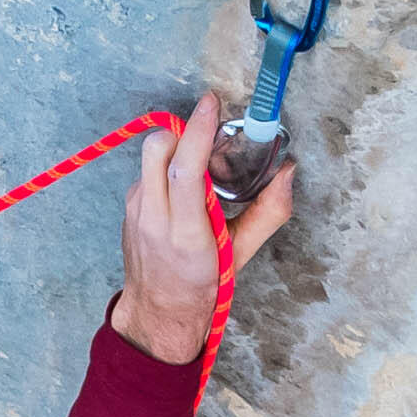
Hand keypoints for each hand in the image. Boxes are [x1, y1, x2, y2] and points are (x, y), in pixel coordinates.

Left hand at [115, 96, 294, 362]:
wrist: (158, 312)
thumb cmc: (202, 284)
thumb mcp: (242, 253)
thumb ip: (268, 212)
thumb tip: (288, 172)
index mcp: (186, 234)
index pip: (184, 171)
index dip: (197, 132)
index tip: (211, 104)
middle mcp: (153, 218)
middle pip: (156, 150)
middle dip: (181, 131)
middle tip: (207, 138)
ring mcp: (135, 211)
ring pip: (149, 158)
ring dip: (175, 150)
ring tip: (199, 167)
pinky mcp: (128, 207)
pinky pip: (146, 172)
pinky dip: (165, 167)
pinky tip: (183, 186)